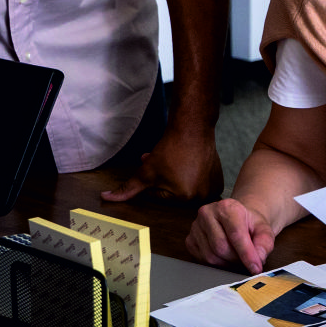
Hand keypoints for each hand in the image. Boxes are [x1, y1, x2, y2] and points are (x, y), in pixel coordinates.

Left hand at [102, 122, 223, 204]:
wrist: (193, 128)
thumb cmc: (170, 148)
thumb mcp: (145, 171)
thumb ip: (127, 188)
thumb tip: (106, 198)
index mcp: (185, 198)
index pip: (161, 197)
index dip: (155, 182)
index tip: (158, 168)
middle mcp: (202, 196)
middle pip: (174, 194)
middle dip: (165, 181)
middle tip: (165, 165)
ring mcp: (213, 187)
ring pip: (186, 187)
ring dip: (178, 178)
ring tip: (175, 162)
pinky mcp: (218, 179)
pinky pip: (200, 184)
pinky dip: (193, 176)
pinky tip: (190, 163)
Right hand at [187, 197, 275, 272]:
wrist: (236, 218)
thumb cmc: (249, 223)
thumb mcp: (263, 229)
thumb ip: (264, 243)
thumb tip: (259, 258)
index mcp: (227, 206)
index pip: (236, 235)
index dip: (247, 254)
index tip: (255, 268)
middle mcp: (207, 213)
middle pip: (221, 247)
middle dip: (237, 259)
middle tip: (247, 260)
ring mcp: (195, 226)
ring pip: (211, 256)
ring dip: (227, 263)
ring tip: (236, 256)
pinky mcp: (189, 240)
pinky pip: (202, 260)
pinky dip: (216, 263)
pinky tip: (224, 256)